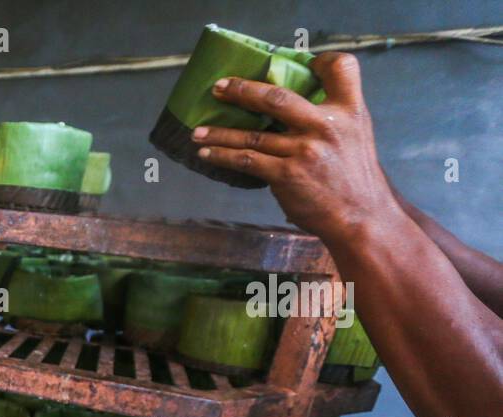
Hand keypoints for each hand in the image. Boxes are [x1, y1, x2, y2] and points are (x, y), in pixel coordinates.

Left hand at [190, 53, 399, 242]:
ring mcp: (304, 150)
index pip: (341, 68)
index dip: (320, 60)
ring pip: (252, 134)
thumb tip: (290, 105)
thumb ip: (330, 116)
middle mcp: (326, 125)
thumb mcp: (355, 135)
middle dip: (243, 90)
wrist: (361, 216)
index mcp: (349, 110)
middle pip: (277, 97)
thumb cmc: (354, 176)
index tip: (294, 61)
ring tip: (197, 131)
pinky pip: (246, 160)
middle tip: (219, 87)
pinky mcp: (286, 175)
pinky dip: (222, 156)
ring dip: (219, 132)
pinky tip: (207, 154)